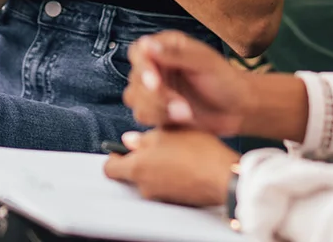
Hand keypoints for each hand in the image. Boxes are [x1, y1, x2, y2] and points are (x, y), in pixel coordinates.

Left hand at [103, 128, 238, 207]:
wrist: (223, 176)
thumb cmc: (198, 153)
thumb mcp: (168, 132)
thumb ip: (143, 137)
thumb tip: (129, 140)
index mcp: (137, 168)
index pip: (109, 168)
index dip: (114, 155)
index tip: (123, 147)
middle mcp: (144, 186)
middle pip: (130, 172)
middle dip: (140, 158)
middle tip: (156, 143)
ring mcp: (159, 195)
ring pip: (148, 177)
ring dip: (156, 165)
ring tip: (175, 151)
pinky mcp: (174, 200)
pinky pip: (164, 185)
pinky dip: (169, 175)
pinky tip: (184, 164)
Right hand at [124, 31, 250, 135]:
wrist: (238, 109)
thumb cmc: (225, 80)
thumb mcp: (203, 62)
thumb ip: (174, 53)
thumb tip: (146, 43)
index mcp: (165, 47)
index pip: (138, 52)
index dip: (142, 67)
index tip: (155, 81)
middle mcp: (156, 67)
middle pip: (134, 80)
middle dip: (155, 95)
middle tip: (179, 103)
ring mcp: (155, 90)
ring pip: (135, 100)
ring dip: (158, 109)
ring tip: (185, 112)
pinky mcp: (157, 110)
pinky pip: (143, 116)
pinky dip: (161, 119)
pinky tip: (183, 118)